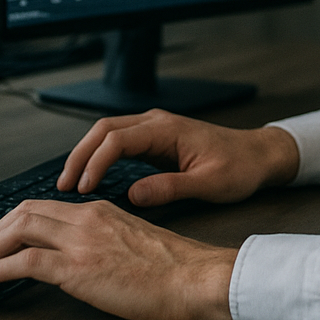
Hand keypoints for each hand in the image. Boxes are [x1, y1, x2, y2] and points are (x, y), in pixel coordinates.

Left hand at [0, 198, 235, 319]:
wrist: (192, 275)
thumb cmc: (172, 266)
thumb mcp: (133, 240)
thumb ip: (106, 239)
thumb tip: (86, 254)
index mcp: (100, 210)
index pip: (46, 205)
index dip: (17, 219)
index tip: (4, 236)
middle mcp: (87, 218)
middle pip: (26, 211)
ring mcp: (81, 241)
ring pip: (20, 229)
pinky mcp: (78, 268)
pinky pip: (25, 261)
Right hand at [57, 108, 299, 205]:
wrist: (257, 155)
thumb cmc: (239, 167)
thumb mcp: (208, 184)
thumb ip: (171, 188)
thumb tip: (134, 195)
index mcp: (167, 129)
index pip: (117, 138)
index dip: (95, 162)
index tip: (83, 188)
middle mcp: (157, 123)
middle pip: (104, 130)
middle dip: (80, 155)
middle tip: (62, 185)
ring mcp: (155, 129)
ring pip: (108, 134)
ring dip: (86, 155)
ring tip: (69, 184)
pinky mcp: (155, 141)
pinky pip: (119, 143)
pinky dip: (100, 157)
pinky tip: (91, 178)